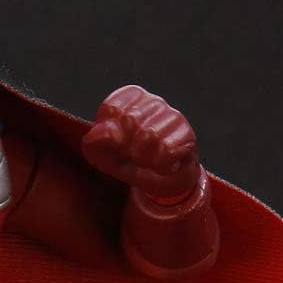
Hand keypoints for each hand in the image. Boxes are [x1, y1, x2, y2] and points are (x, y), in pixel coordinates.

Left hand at [81, 85, 199, 203]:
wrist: (163, 183)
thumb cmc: (132, 162)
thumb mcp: (104, 156)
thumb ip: (94, 143)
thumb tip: (100, 133)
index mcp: (130, 99)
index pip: (111, 108)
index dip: (110, 134)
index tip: (117, 144)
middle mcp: (153, 101)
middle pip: (130, 121)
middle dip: (127, 148)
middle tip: (135, 155)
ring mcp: (173, 116)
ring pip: (149, 136)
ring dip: (144, 159)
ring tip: (149, 160)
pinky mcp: (187, 134)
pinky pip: (167, 151)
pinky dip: (160, 166)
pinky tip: (164, 164)